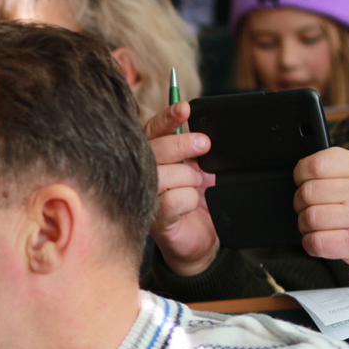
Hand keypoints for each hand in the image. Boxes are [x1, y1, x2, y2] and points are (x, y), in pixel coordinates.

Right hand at [145, 102, 220, 276]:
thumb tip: (203, 126)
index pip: (153, 130)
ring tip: (196, 185)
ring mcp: (146, 197)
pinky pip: (172, 200)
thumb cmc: (199, 198)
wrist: (203, 239)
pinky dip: (189, 200)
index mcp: (154, 155)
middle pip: (154, 149)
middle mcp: (143, 174)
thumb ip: (195, 147)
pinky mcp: (155, 220)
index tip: (185, 109)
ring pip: (163, 175)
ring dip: (188, 178)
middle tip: (204, 145)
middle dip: (182, 144)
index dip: (168, 118)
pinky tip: (191, 205)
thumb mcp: (201, 166)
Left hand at [294, 147, 348, 280]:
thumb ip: (338, 167)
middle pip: (307, 193)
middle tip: (313, 207)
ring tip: (319, 225)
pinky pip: (315, 242)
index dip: (301, 174)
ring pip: (309, 218)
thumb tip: (301, 171)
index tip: (304, 181)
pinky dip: (310, 243)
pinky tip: (321, 239)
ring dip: (305, 225)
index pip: (317, 164)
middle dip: (301, 203)